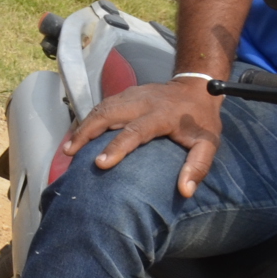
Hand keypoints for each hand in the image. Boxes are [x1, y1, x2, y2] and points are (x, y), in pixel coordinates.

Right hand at [59, 79, 225, 197]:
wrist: (197, 86)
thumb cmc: (201, 120)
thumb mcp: (208, 143)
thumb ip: (199, 165)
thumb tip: (185, 191)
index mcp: (162, 115)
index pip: (135, 131)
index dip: (116, 147)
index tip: (100, 164)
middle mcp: (142, 102)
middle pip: (108, 113)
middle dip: (86, 132)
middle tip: (70, 152)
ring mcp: (132, 94)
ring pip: (101, 107)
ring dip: (83, 126)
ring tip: (68, 147)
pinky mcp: (125, 93)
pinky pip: (102, 105)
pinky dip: (88, 119)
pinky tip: (78, 134)